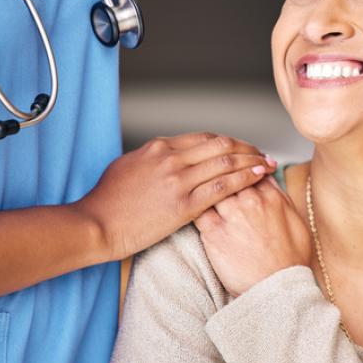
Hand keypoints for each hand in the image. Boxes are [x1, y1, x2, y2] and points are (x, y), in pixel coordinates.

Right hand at [75, 132, 276, 259]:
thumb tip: (169, 155)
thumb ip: (154, 158)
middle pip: (220, 145)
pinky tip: (258, 176)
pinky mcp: (184, 205)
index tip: (240, 147)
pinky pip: (223, 187)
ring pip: (226, 162)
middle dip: (246, 147)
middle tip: (261, 153)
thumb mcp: (128, 166)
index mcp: (159, 147)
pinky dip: (245, 178)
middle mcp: (172, 158)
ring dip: (251, 160)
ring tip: (267, 163)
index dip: (228, 141)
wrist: (95, 225)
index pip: (204, 138)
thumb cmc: (107, 201)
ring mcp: (179, 180)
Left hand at [194, 176, 311, 296]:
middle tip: (211, 175)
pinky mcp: (213, 233)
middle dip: (220, 172)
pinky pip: (197, 209)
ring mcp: (230, 216)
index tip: (233, 169)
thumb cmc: (288, 261)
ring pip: (211, 187)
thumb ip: (280, 197)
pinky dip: (193, 205)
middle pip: (228, 173)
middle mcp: (250, 201)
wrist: (277, 290)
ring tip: (198, 190)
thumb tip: (268, 177)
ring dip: (205, 186)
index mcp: (270, 197)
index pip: (248, 168)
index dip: (239, 167)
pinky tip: (191, 207)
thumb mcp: (296, 222)